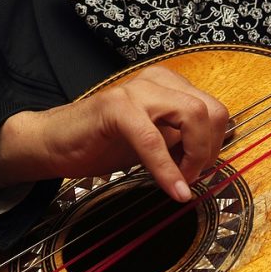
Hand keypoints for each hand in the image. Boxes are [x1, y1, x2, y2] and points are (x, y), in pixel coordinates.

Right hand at [0, 65, 228, 202]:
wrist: (54, 143)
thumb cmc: (103, 142)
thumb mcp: (155, 141)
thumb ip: (181, 141)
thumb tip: (212, 156)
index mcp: (169, 85)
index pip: (215, 110)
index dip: (215, 145)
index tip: (200, 171)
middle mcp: (157, 80)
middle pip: (212, 110)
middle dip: (210, 151)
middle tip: (193, 177)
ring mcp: (136, 90)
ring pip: (193, 115)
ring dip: (194, 156)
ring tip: (181, 181)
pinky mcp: (117, 107)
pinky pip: (155, 140)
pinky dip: (168, 170)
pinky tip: (173, 190)